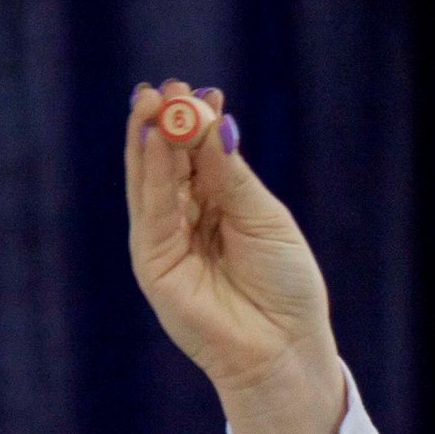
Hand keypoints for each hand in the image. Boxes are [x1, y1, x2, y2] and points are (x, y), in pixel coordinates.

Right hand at [124, 79, 344, 433]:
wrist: (283, 347)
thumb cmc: (285, 286)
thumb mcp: (263, 218)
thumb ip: (231, 175)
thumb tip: (216, 121)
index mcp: (220, 209)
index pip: (200, 157)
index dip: (199, 123)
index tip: (206, 90)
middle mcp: (188, 221)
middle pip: (169, 163)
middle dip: (166, 123)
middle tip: (168, 86)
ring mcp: (166, 241)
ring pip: (152, 181)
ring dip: (149, 140)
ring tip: (152, 100)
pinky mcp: (153, 263)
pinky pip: (149, 210)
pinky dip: (149, 174)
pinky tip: (151, 141)